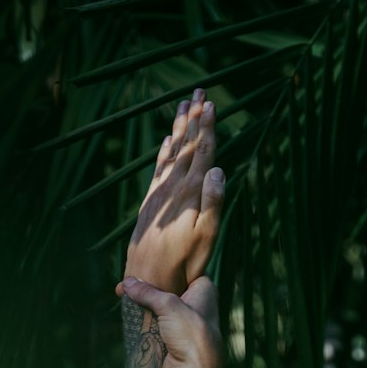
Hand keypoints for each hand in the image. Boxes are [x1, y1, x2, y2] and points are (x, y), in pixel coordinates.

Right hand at [117, 275, 222, 367]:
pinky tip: (132, 314)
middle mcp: (199, 306)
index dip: (168, 268)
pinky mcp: (176, 340)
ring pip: (163, 308)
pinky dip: (147, 320)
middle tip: (129, 282)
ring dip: (146, 305)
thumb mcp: (169, 306)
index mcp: (206, 292)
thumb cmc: (191, 336)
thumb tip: (127, 283)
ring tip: (124, 295)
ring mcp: (187, 324)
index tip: (147, 265)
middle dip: (150, 287)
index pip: (186, 272)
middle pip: (171, 289)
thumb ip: (148, 292)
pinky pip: (158, 324)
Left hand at [124, 89, 223, 294]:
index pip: (201, 152)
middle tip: (199, 91)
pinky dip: (164, 151)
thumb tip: (218, 170)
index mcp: (190, 192)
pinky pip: (158, 167)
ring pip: (171, 151)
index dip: (207, 127)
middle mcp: (173, 186)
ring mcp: (159, 192)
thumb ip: (213, 203)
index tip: (210, 102)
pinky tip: (166, 141)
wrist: (148, 277)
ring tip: (183, 105)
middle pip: (186, 145)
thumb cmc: (184, 263)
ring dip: (178, 128)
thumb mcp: (206, 237)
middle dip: (193, 117)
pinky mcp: (151, 202)